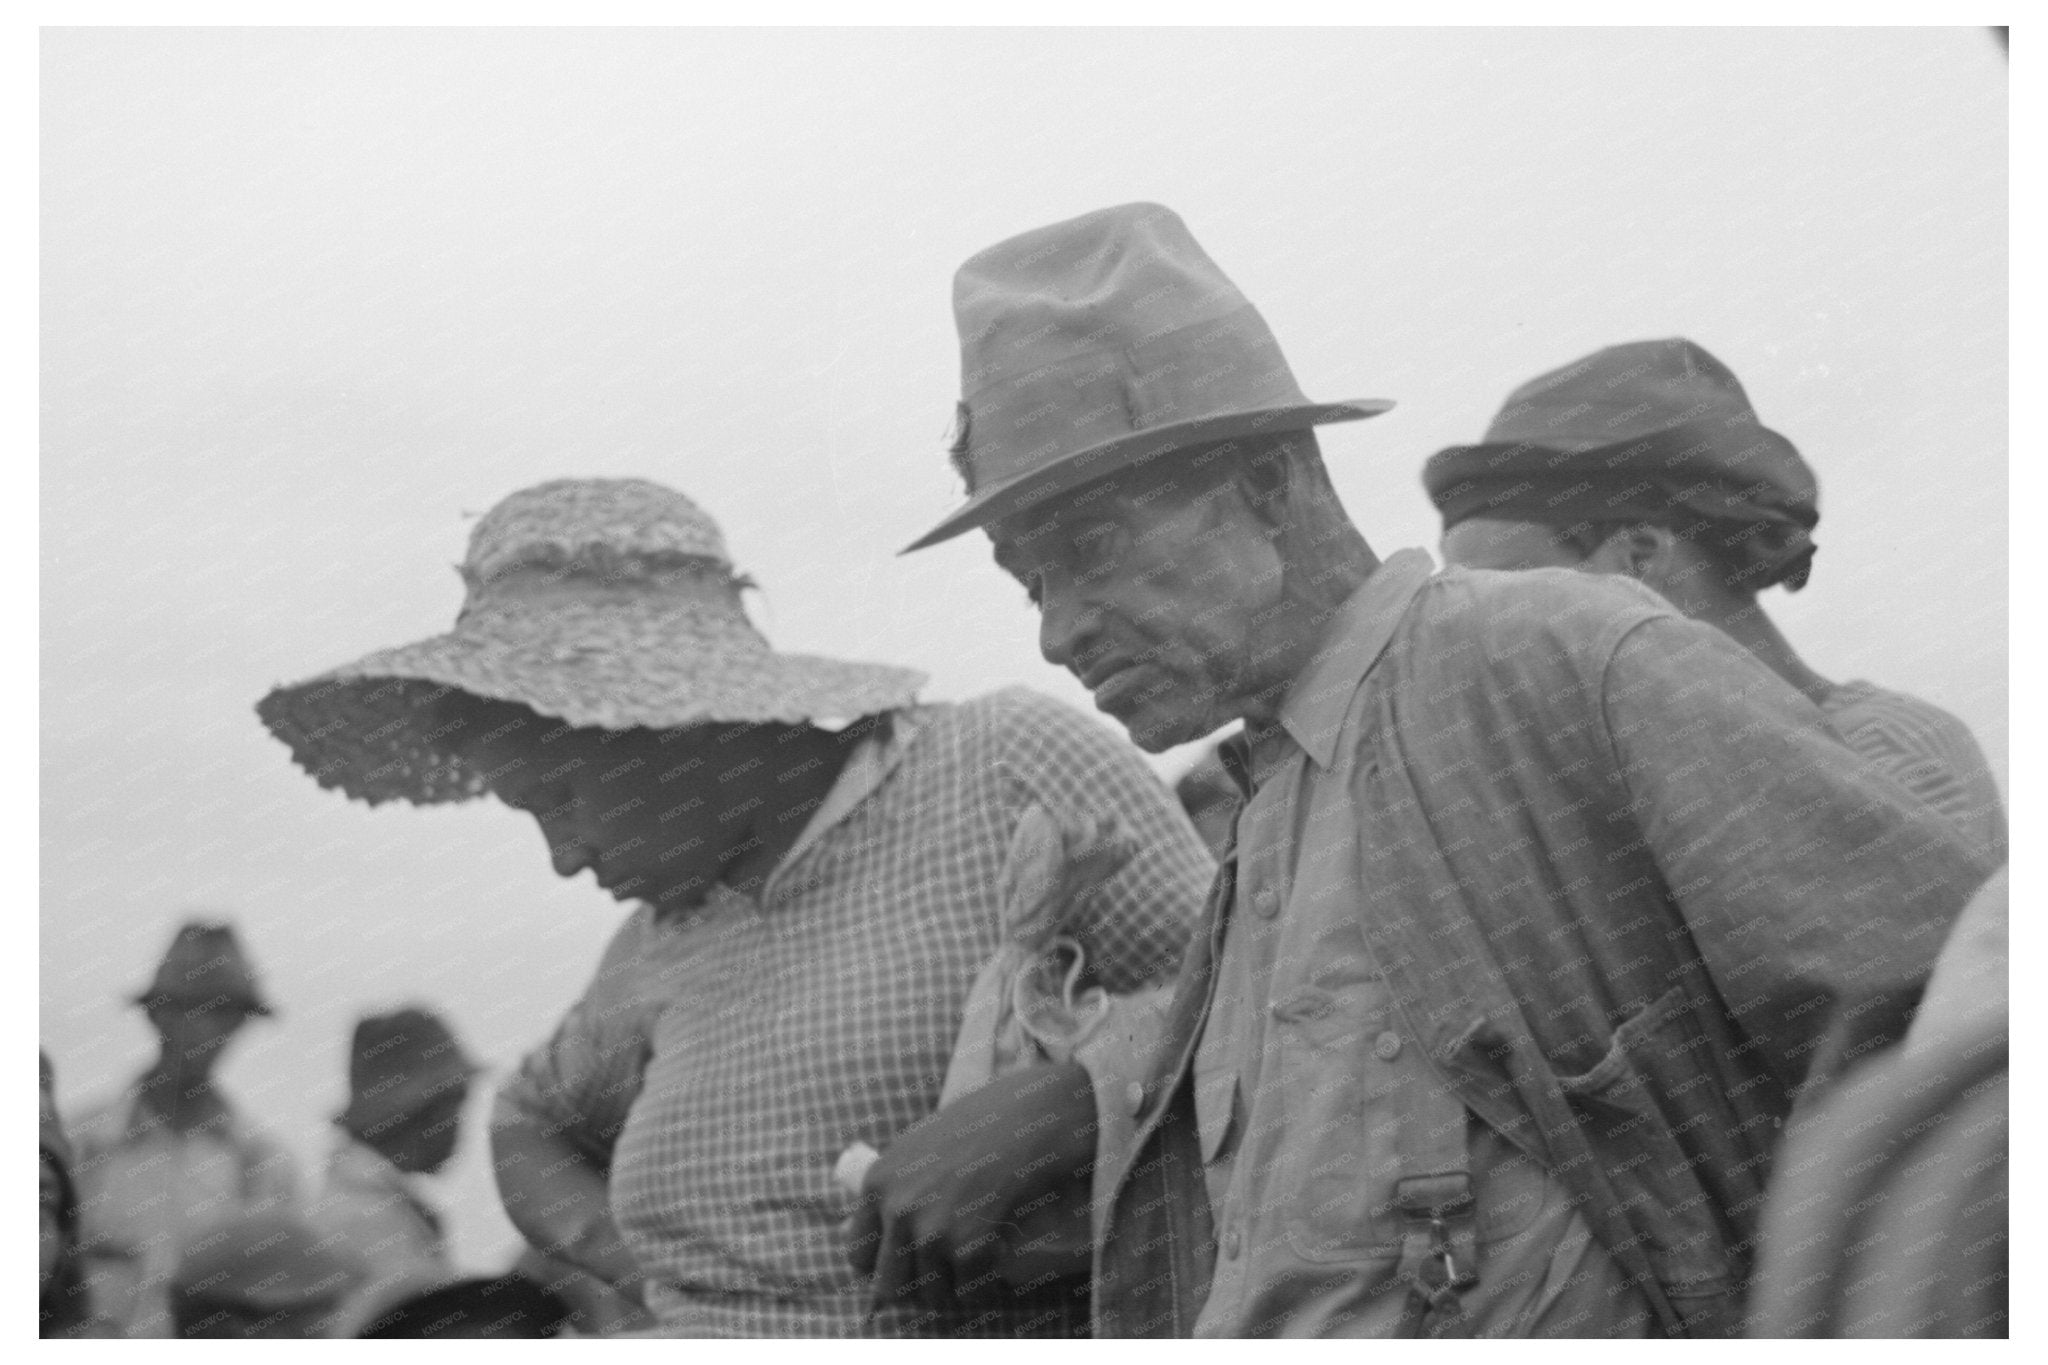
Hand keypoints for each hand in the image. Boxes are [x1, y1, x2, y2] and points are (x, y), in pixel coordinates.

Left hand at [846, 1060, 1097, 1307]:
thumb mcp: (920, 1146)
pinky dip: (987, 1282)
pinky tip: (999, 1253)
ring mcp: (931, 1229)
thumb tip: (882, 1234)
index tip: (909, 1265)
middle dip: (920, 1285)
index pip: (857, 1255)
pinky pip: (971, 1291)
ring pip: (933, 1295)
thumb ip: (898, 1188)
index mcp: (878, 1182)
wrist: (1034, 1112)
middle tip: (948, 1271)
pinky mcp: (968, 1244)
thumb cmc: (984, 1122)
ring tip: (979, 1256)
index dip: (884, 1266)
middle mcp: (897, 1208)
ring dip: (957, 1285)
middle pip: (890, 1288)